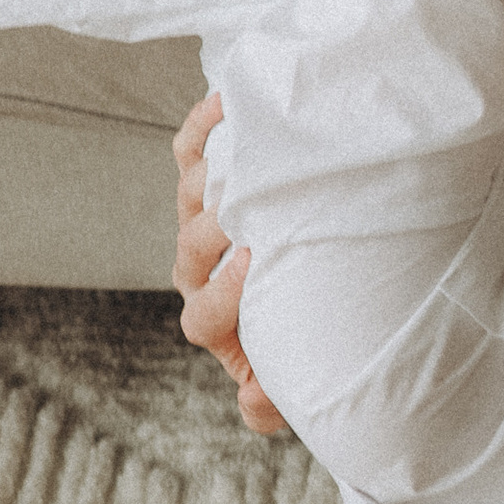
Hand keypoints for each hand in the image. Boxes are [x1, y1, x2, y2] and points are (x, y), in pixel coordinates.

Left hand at [172, 94, 284, 436]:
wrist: (312, 294)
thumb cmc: (306, 332)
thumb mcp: (296, 378)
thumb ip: (274, 400)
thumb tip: (256, 403)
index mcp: (213, 318)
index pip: (204, 313)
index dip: (224, 293)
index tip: (257, 267)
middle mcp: (198, 269)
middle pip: (191, 248)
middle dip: (218, 230)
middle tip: (252, 211)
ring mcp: (199, 221)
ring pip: (191, 195)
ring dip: (214, 177)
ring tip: (247, 159)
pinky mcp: (205, 180)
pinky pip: (192, 148)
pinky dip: (206, 124)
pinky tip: (232, 100)